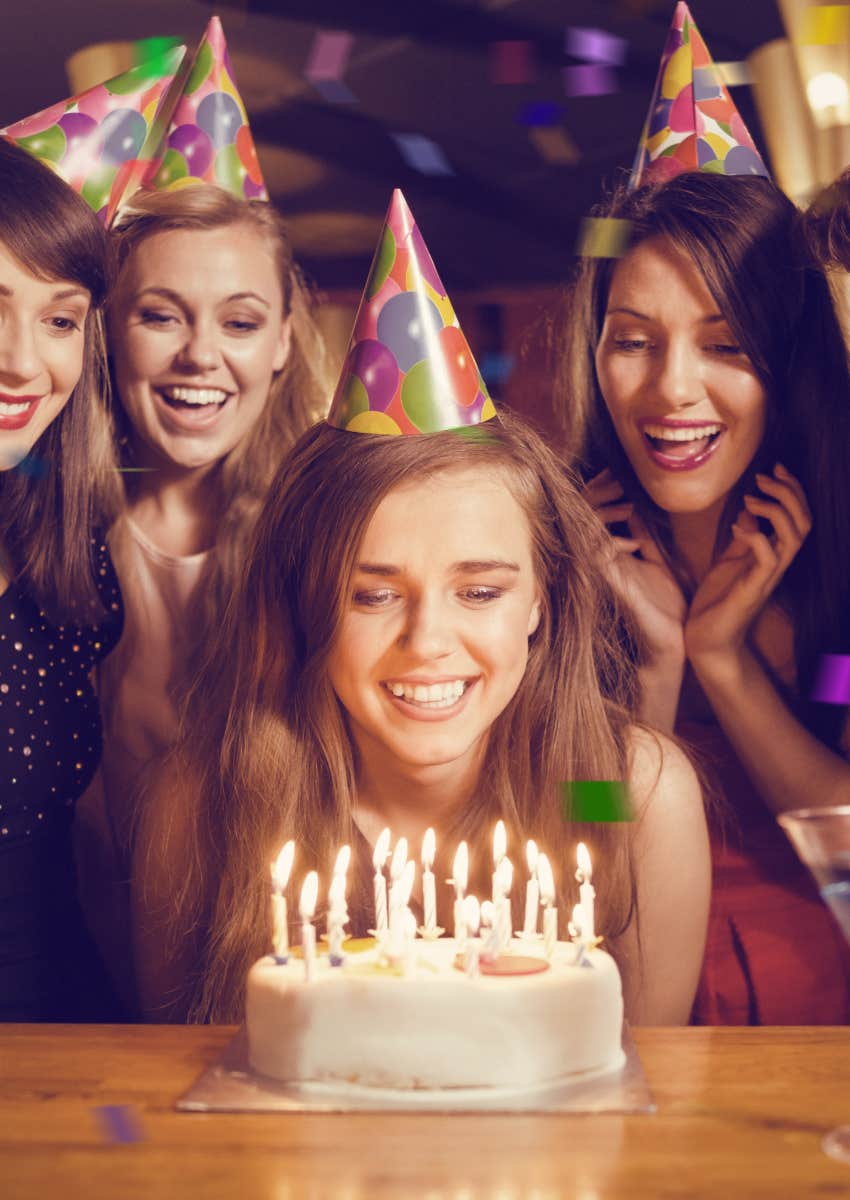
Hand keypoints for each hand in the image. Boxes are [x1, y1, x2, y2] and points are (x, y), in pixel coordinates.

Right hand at [584, 469, 686, 664]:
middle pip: (583, 516)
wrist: (673, 641)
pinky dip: (613, 541)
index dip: (599, 489)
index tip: (613, 472)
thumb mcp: (656, 561)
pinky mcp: (614, 585)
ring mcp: (604, 573)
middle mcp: (603, 562)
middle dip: (598, 493)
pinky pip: (601, 556)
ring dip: (605, 512)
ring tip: (627, 503)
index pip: (593, 512)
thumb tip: (634, 509)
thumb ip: (644, 537)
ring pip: (588, 532)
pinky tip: (632, 536)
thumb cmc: (665, 606)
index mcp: (612, 554)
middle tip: (616, 478)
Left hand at [685, 464, 811, 672]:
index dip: (792, 489)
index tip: (775, 467)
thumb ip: (744, 538)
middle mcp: (778, 564)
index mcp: (774, 554)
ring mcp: (768, 577)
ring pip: (794, 537)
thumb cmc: (718, 600)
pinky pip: (768, 558)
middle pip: (804, 522)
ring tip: (750, 497)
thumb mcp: (730, 560)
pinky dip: (756, 537)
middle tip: (763, 477)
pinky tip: (738, 527)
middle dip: (789, 493)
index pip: (798, 516)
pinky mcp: (753, 589)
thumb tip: (749, 511)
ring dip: (776, 510)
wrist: (706, 637)